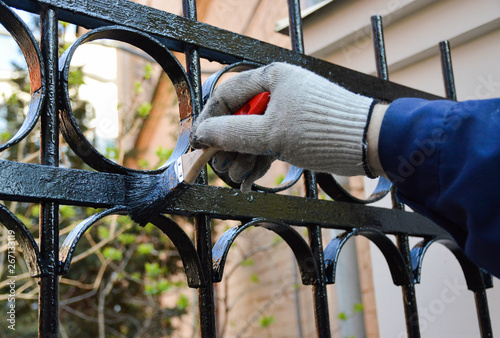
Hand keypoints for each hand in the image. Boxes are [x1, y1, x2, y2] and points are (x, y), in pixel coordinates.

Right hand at [190, 62, 377, 190]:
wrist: (370, 142)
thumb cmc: (322, 130)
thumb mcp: (272, 133)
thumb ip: (233, 133)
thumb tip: (202, 134)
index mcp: (270, 78)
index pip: (225, 95)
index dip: (208, 120)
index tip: (198, 144)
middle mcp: (276, 91)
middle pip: (236, 117)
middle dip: (227, 146)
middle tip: (221, 167)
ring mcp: (286, 111)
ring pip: (251, 134)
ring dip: (242, 157)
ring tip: (239, 178)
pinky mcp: (295, 130)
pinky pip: (267, 143)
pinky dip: (258, 160)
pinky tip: (249, 180)